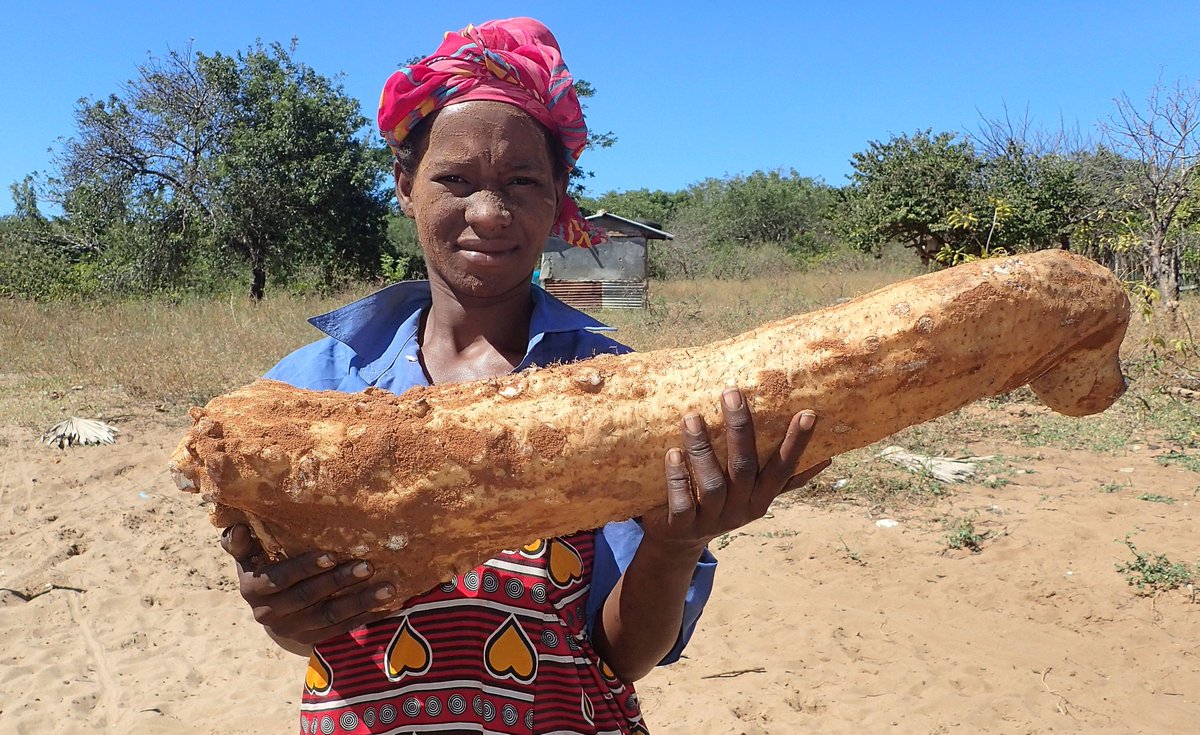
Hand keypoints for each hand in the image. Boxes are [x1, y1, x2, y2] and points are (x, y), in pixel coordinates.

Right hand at [220, 524, 395, 646]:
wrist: (271, 610)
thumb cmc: (265, 568)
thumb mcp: (250, 555)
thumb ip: (241, 543)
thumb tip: (237, 528)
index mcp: (253, 588)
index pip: (279, 579)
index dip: (304, 568)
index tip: (331, 555)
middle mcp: (269, 613)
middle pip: (308, 598)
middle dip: (340, 581)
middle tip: (369, 566)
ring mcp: (292, 631)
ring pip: (329, 617)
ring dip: (360, 602)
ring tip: (388, 588)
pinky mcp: (311, 641)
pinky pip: (340, 632)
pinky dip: (364, 619)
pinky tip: (387, 607)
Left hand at [642, 387, 830, 551]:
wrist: (679, 541)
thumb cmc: (720, 504)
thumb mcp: (754, 494)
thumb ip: (784, 479)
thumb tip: (829, 458)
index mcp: (761, 497)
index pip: (784, 469)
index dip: (797, 444)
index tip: (808, 413)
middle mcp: (740, 508)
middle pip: (745, 468)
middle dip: (740, 429)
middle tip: (732, 392)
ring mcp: (712, 518)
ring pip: (712, 483)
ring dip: (702, 448)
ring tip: (692, 417)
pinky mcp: (683, 526)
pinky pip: (682, 502)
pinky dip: (678, 478)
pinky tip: (672, 453)